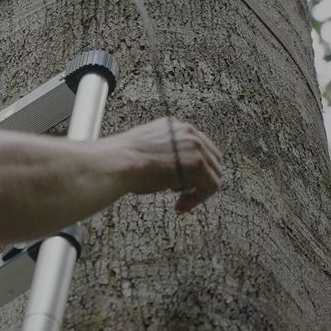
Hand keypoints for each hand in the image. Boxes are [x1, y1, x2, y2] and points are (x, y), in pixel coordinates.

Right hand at [101, 118, 222, 213]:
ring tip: (181, 203)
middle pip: (211, 160)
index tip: (183, 185)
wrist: (117, 163)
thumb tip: (177, 169)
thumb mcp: (149, 147)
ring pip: (213, 174)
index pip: (199, 148)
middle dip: (200, 181)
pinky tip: (181, 204)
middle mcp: (187, 131)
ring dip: (199, 192)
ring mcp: (194, 145)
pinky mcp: (197, 162)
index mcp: (175, 126)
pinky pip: (211, 185)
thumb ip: (167, 152)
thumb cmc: (124, 160)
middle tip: (184, 197)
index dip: (195, 170)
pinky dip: (199, 199)